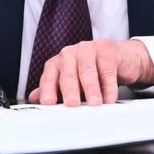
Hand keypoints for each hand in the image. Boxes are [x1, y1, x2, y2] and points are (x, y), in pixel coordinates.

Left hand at [27, 39, 153, 106]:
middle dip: (69, 91)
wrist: (119, 58)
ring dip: (91, 89)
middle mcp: (71, 53)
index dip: (48, 90)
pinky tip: (110, 97)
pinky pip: (106, 69)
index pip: (49, 77)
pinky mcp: (106, 49)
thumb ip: (55, 90)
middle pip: (68, 74)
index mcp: (58, 63)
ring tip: (95, 103)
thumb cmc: (93, 71)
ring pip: (87, 71)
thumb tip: (34, 99)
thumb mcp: (73, 83)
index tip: (48, 103)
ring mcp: (88, 49)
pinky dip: (109, 85)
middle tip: (72, 104)